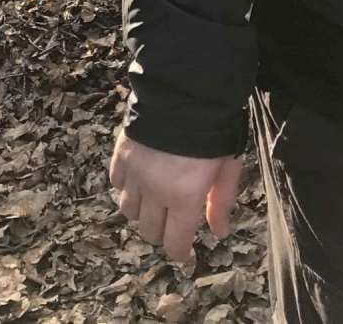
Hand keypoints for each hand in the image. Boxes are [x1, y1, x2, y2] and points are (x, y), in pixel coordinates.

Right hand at [108, 127, 241, 264]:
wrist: (185, 90)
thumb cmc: (213, 130)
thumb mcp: (227, 166)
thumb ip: (220, 202)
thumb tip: (218, 232)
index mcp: (183, 198)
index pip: (174, 243)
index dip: (179, 252)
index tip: (184, 251)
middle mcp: (153, 192)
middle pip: (148, 231)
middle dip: (162, 232)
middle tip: (172, 221)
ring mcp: (134, 173)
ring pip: (127, 211)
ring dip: (141, 211)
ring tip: (154, 200)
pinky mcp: (121, 155)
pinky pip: (116, 184)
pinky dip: (126, 187)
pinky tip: (140, 178)